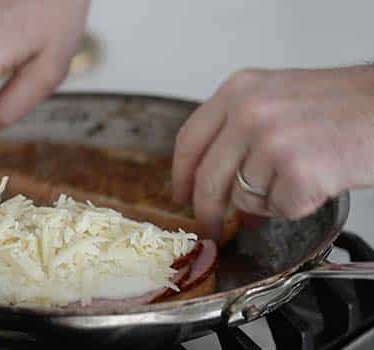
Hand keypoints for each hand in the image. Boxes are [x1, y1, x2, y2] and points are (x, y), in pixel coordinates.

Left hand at [172, 65, 373, 236]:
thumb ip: (238, 133)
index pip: (189, 140)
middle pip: (207, 178)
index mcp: (239, 90)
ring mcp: (271, 141)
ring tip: (300, 174)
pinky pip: (278, 209)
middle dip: (207, 210)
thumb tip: (217, 184)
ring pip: (244, 198)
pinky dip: (296, 205)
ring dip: (268, 201)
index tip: (179, 194)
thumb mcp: (277, 98)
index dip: (180, 174)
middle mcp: (249, 113)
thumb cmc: (343, 104)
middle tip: (210, 225)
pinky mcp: (298, 171)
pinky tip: (316, 182)